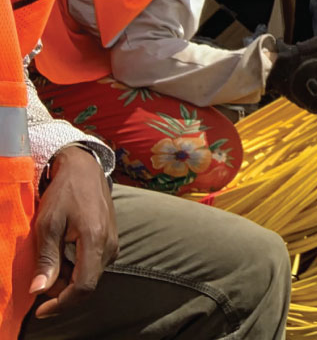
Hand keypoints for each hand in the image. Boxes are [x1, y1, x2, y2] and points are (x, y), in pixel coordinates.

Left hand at [29, 145, 116, 318]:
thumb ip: (47, 259)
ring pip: (90, 276)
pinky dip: (76, 268)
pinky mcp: (111, 240)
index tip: (40, 309)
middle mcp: (110, 244)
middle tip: (40, 278)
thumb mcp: (47, 224)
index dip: (62, 303)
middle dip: (62, 290)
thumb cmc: (64, 193)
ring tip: (50, 260)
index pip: (84, 286)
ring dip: (68, 278)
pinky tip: (63, 254)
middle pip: (87, 284)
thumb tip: (39, 290)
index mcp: (95, 240)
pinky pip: (94, 265)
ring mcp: (113, 243)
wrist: (85, 170)